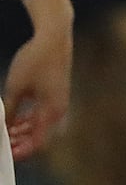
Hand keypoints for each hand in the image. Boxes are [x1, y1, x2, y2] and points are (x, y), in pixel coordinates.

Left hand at [3, 17, 71, 160]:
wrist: (54, 36)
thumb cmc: (36, 60)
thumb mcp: (15, 89)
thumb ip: (8, 113)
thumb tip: (2, 129)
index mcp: (51, 111)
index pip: (37, 143)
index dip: (20, 151)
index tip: (5, 151)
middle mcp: (58, 109)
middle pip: (40, 136)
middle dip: (20, 142)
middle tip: (3, 141)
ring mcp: (59, 101)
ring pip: (41, 126)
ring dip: (24, 132)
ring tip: (5, 131)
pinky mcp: (56, 93)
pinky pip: (43, 114)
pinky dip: (29, 120)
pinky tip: (16, 119)